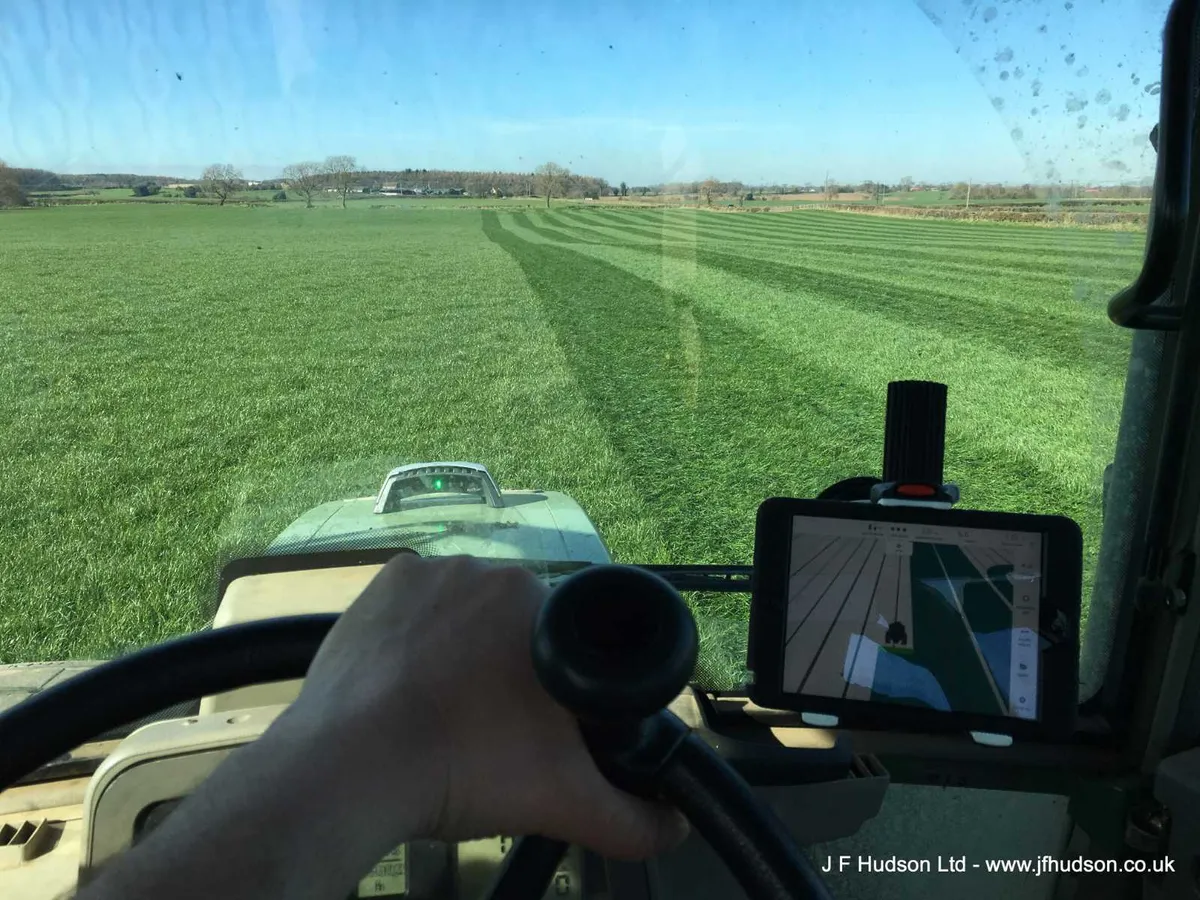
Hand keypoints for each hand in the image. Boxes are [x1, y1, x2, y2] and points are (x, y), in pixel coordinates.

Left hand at [289, 554, 688, 859]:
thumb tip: (674, 831)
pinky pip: (417, 605)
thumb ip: (631, 820)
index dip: (563, 683)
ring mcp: (424, 573)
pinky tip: (414, 679)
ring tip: (450, 709)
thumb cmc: (461, 769)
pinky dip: (419, 635)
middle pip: (518, 623)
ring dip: (466, 649)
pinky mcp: (378, 587)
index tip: (542, 722)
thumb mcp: (563, 800)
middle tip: (496, 726)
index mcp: (536, 597)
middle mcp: (483, 568)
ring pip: (466, 612)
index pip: (571, 636)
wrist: (350, 770)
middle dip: (515, 668)